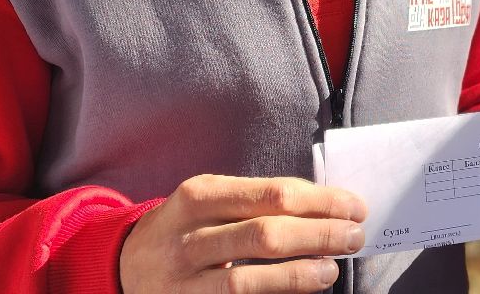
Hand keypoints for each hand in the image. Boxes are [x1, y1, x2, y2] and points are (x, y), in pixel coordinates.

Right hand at [120, 174, 366, 293]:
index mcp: (199, 196)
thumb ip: (257, 199)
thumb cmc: (186, 226)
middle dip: (318, 235)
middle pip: (265, 235)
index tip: (355, 207)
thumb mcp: (211, 200)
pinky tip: (301, 291)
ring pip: (248, 279)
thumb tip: (325, 205)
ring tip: (331, 269)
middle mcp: (187, 236)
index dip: (320, 202)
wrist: (125, 263)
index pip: (272, 195)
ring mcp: (183, 279)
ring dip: (298, 274)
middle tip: (354, 237)